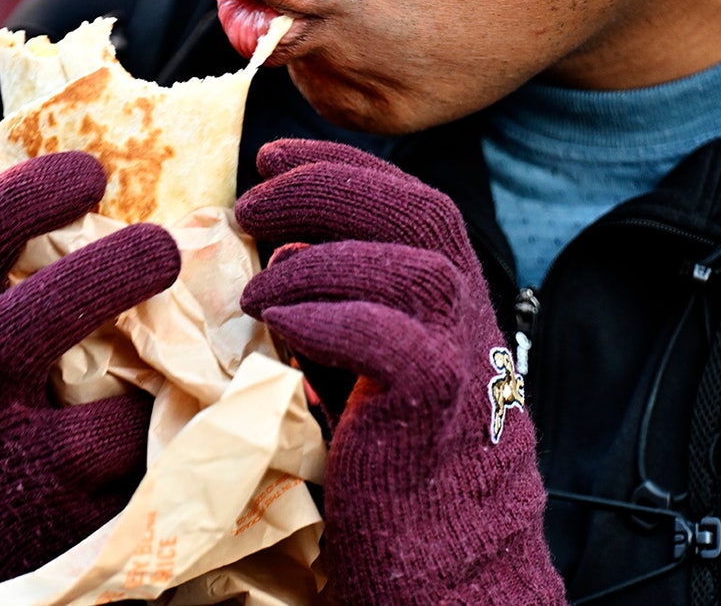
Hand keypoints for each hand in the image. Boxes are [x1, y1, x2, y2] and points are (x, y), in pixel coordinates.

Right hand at [0, 152, 180, 587]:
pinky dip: (163, 410)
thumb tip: (143, 194)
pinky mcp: (56, 506)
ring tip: (194, 317)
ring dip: (134, 346)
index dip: (18, 201)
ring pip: (69, 401)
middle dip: (93, 277)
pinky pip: (121, 445)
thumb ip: (41, 287)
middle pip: (10, 329)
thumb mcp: (4, 348)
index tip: (89, 170)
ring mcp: (7, 455)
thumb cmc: (20, 411)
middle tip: (163, 246)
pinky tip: (195, 395)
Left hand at [236, 139, 563, 603]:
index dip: (339, 164)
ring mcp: (462, 360)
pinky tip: (285, 330)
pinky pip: (388, 336)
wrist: (444, 563)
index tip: (273, 157)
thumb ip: (345, 306)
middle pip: (416, 213)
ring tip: (258, 290)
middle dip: (325, 190)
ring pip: (408, 267)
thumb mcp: (370, 366)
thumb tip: (282, 256)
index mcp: (450, 299)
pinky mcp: (434, 407)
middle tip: (251, 205)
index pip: (408, 199)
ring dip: (317, 263)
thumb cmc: (393, 462)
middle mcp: (469, 317)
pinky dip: (327, 317)